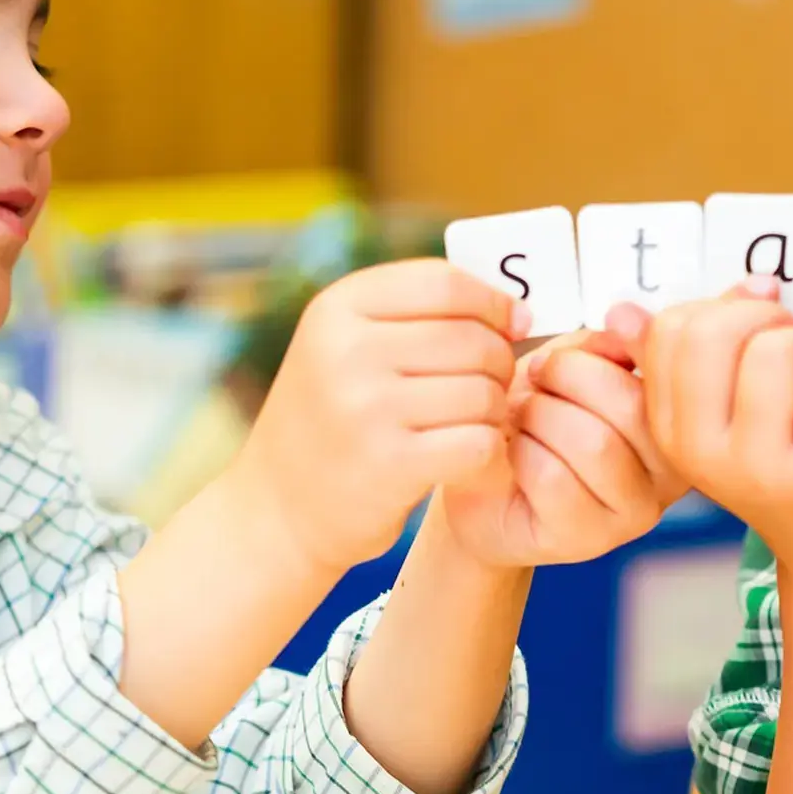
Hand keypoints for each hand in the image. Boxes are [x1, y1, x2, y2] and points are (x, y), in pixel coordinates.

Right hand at [233, 259, 526, 574]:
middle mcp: (347, 350)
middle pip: (473, 338)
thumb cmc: (332, 420)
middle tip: (488, 388)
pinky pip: (480, 442)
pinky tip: (470, 458)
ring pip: (483, 392)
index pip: (446, 283)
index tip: (513, 325)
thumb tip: (517, 308)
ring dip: (494, 413)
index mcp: (338, 308)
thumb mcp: (344, 347)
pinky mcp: (390, 463)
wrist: (275, 511)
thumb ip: (415, 316)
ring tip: (472, 425)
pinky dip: (488, 452)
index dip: (493, 303)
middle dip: (498, 363)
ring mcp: (366, 407)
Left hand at [436, 326, 688, 568]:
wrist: (482, 482)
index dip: (619, 347)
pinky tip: (513, 454)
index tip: (578, 345)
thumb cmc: (529, 423)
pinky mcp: (588, 539)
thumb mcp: (566, 368)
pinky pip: (554, 479)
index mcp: (675, 422)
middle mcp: (669, 473)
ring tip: (522, 417)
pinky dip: (521, 454)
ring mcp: (634, 512)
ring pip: (595, 444)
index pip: (667, 375)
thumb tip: (623, 327)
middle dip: (568, 377)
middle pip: (631, 408)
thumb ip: (599, 347)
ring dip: (541, 417)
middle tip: (537, 378)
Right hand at [639, 281, 792, 575]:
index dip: (722, 312)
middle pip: (715, 330)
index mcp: (669, 430)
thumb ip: (688, 356)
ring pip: (779, 348)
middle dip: (767, 321)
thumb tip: (624, 310)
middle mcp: (702, 451)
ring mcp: (760, 466)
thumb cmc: (787, 466)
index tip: (752, 336)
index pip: (671, 328)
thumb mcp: (722, 416)